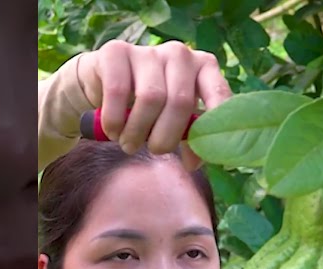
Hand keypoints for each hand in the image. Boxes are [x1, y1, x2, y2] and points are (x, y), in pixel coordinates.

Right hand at [76, 40, 231, 169]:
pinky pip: (118, 91)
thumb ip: (188, 137)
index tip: (205, 153)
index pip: (220, 95)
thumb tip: (193, 163)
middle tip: (154, 150)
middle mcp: (180, 54)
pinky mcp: (116, 51)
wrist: (102, 83)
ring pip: (150, 98)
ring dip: (137, 132)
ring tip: (129, 144)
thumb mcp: (173, 121)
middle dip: (165, 138)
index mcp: (204, 68)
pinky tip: (113, 130)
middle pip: (180, 102)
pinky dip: (115, 120)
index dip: (215, 125)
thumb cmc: (147, 107)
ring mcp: (149, 50)